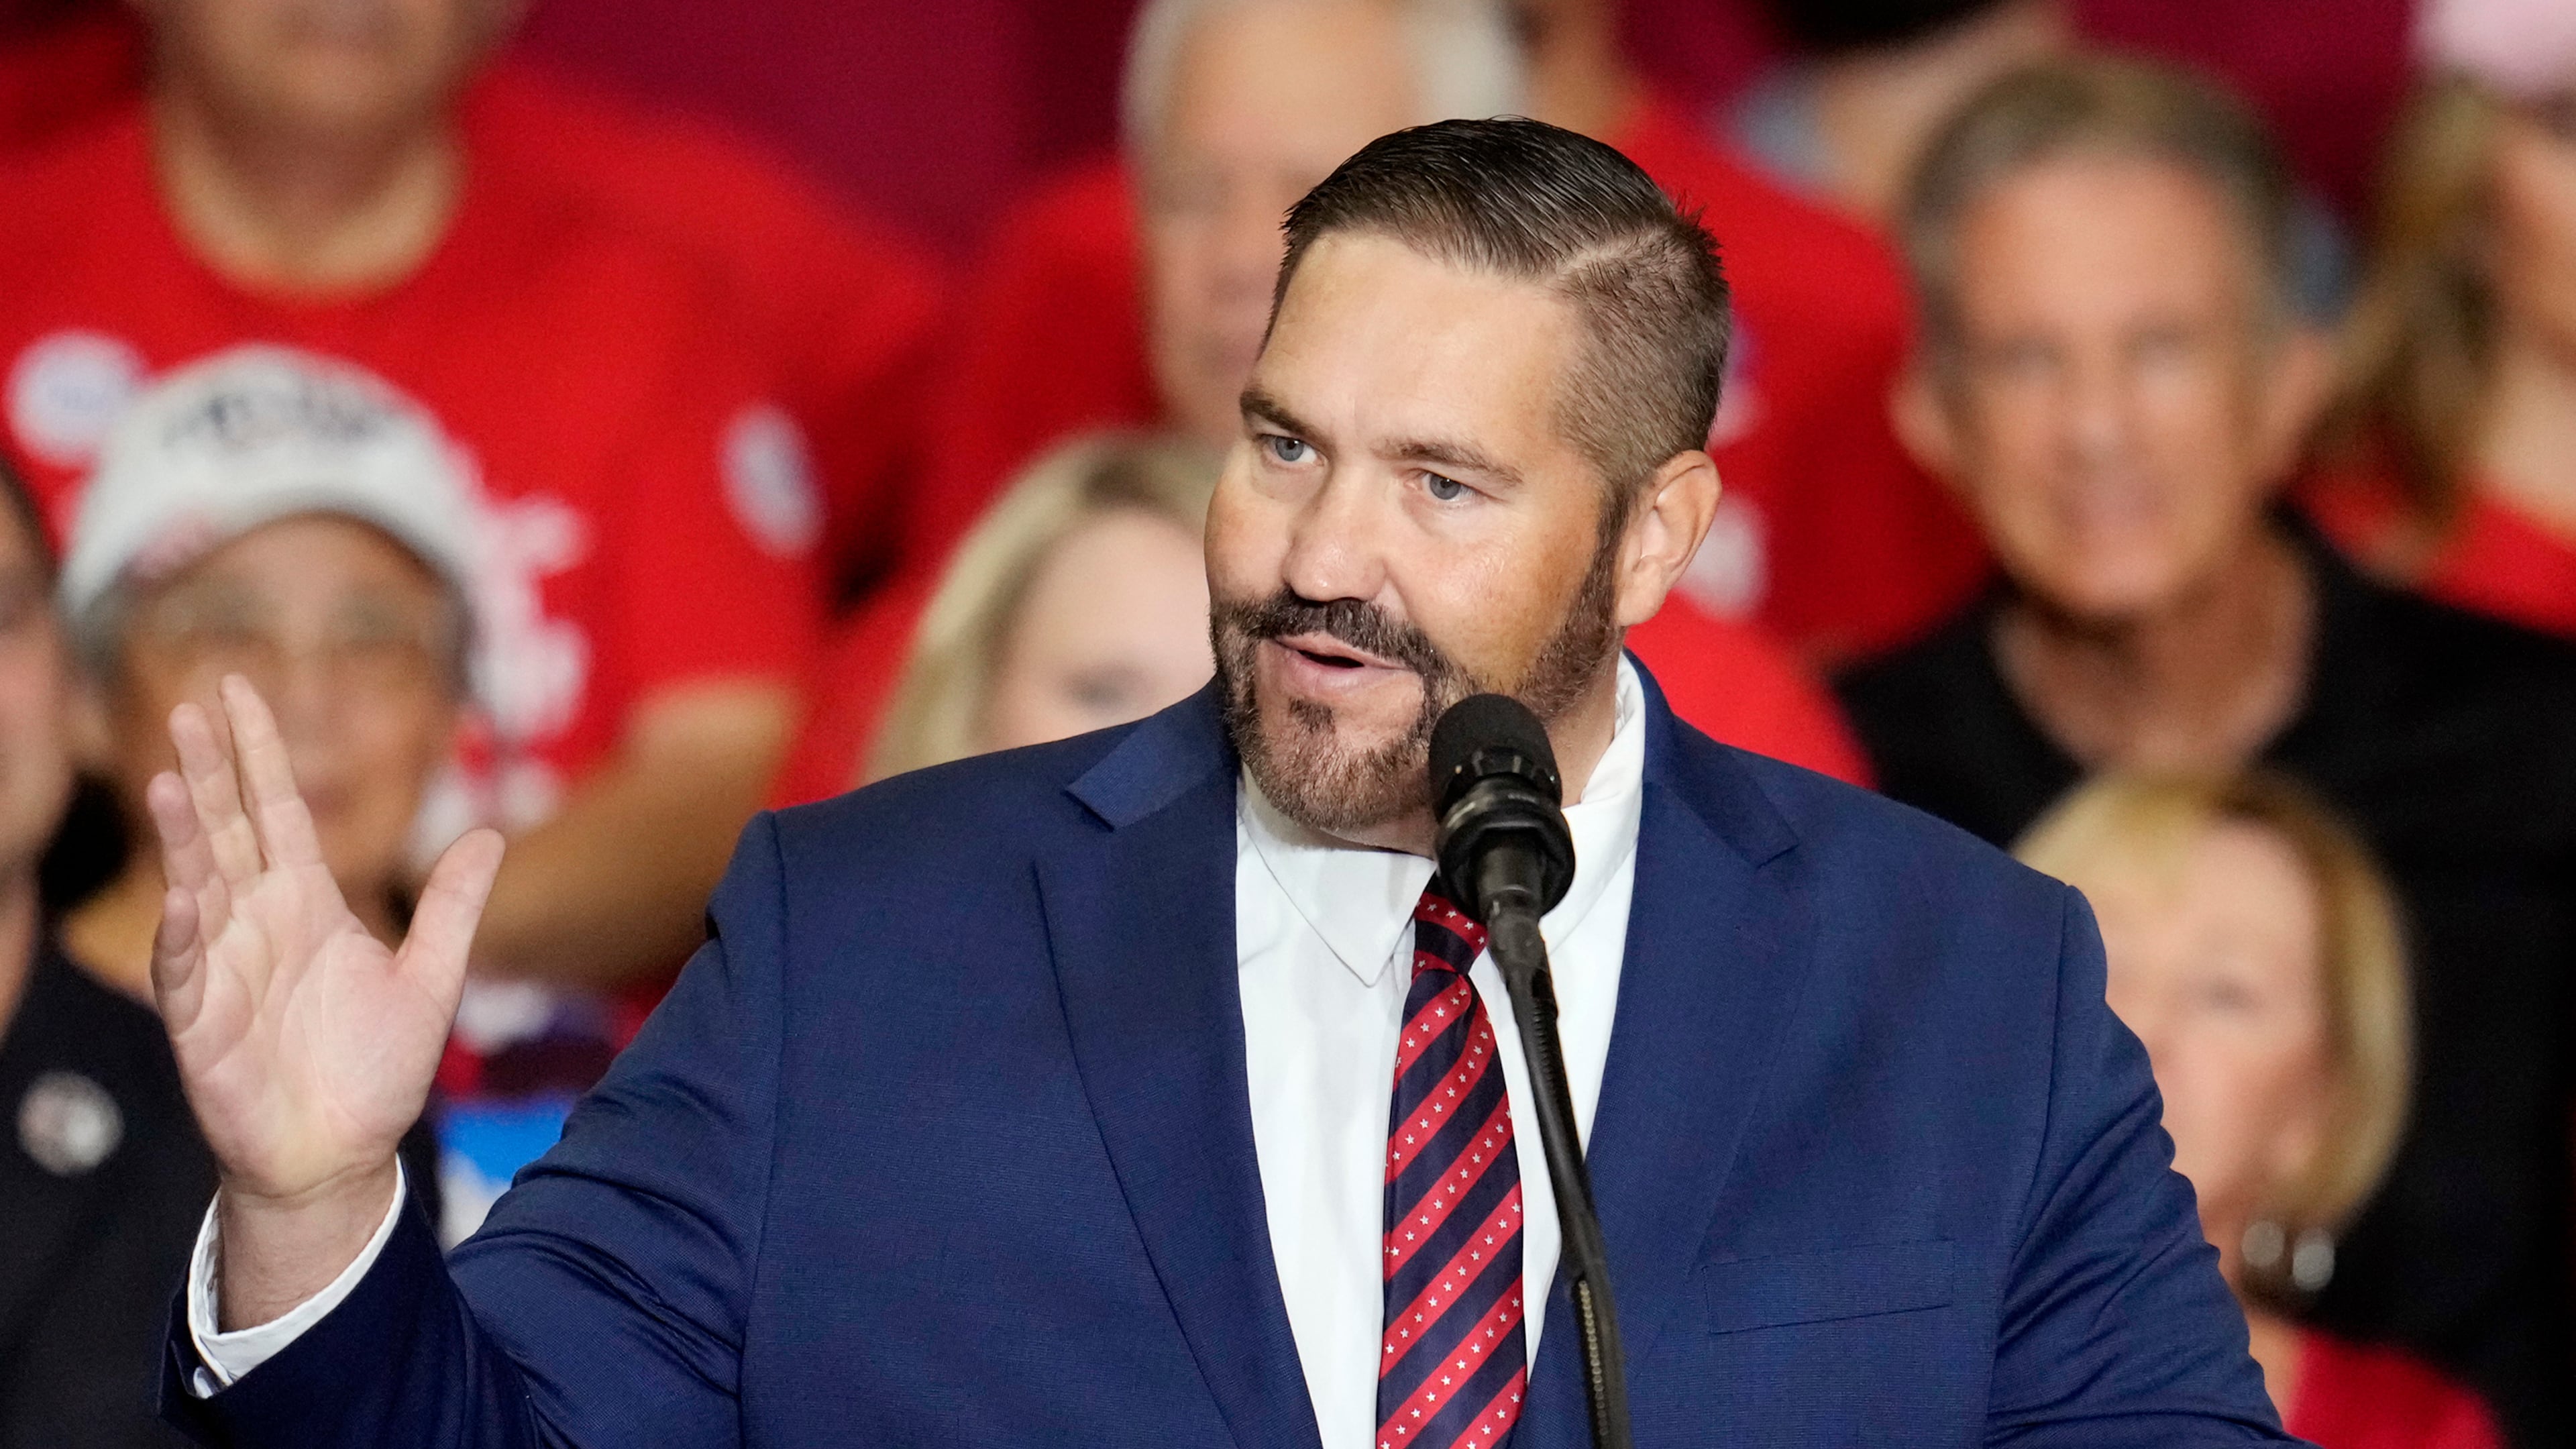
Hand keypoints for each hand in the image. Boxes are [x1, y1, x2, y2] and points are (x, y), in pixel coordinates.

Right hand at [149, 676, 501, 1319]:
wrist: (343, 1155)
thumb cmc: (375, 1071)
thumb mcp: (433, 978)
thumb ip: (452, 908)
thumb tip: (490, 835)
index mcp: (309, 905)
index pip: (278, 812)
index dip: (258, 754)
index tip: (236, 689)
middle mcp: (258, 924)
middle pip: (228, 830)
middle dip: (210, 769)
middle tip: (190, 704)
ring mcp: (225, 969)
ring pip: (197, 885)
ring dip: (183, 836)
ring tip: (170, 777)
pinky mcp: (203, 1023)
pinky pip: (186, 970)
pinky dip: (182, 933)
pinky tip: (182, 895)